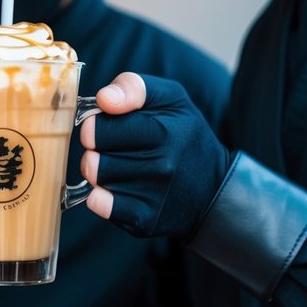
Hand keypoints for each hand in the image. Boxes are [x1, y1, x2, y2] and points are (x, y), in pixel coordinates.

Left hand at [79, 72, 230, 238]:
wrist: (212, 187)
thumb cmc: (183, 135)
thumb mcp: (169, 98)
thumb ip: (133, 87)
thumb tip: (104, 99)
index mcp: (165, 132)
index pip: (99, 130)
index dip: (93, 127)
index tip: (102, 126)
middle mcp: (161, 167)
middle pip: (93, 157)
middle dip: (95, 150)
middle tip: (112, 148)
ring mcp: (153, 196)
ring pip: (96, 180)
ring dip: (99, 172)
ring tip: (119, 165)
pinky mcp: (145, 220)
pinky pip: (100, 205)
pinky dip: (99, 196)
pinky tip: (116, 187)